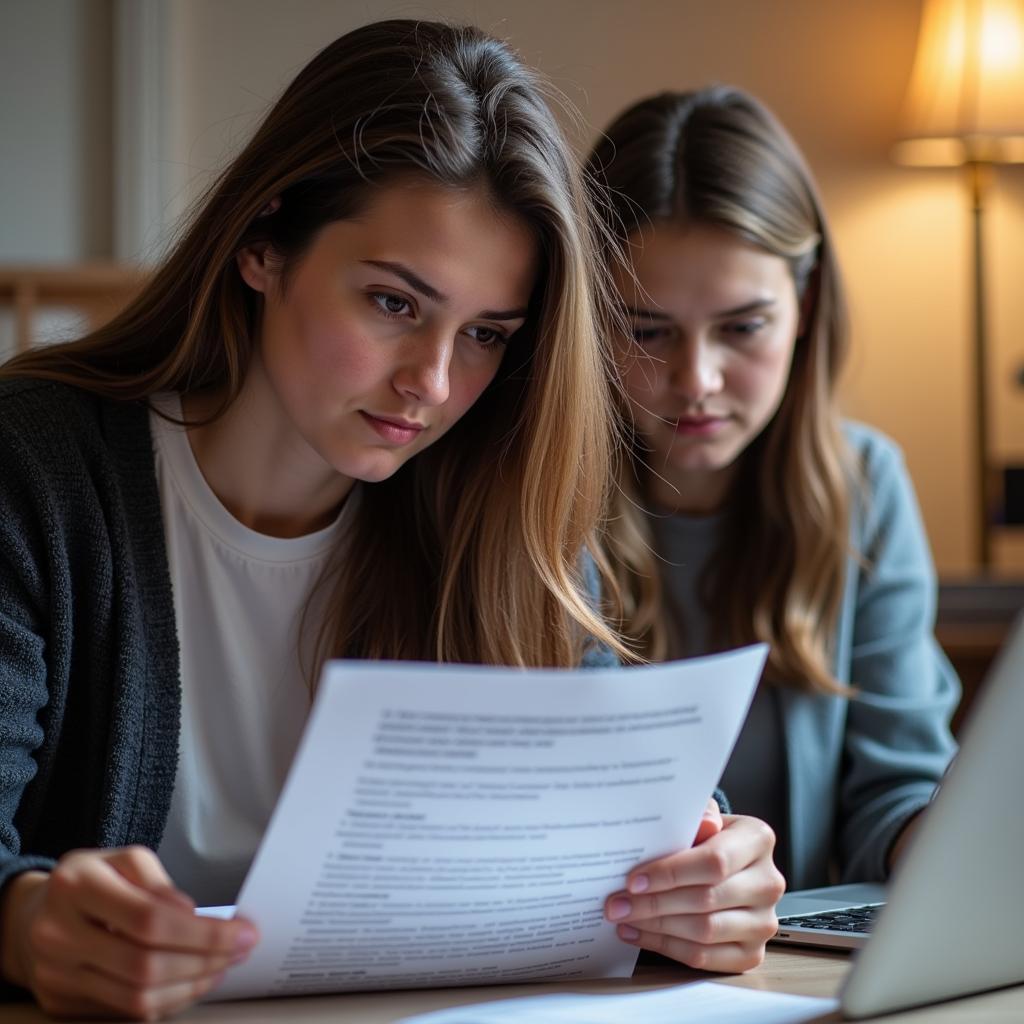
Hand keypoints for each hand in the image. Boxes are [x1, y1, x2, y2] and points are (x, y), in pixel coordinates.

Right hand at [0, 846, 258, 1019]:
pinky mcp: (61, 1002)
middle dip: (205, 961)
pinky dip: (167, 999)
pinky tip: (192, 981)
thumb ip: (160, 884)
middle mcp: (58, 933)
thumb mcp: (123, 861)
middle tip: (241, 950)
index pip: (149, 919)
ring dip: (191, 985)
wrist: (32, 916)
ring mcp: (56, 974)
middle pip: (145, 965)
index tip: (243, 931)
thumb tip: (193, 917)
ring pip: (136, 997)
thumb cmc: (90, 882)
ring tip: (223, 966)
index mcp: (77, 885)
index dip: (203, 932)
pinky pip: (123, 1012)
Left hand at [604, 806, 784, 972]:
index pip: (715, 861)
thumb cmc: (706, 838)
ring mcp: (763, 922)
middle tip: (617, 904)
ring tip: (624, 917)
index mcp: (758, 840)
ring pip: (704, 931)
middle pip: (706, 899)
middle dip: (654, 903)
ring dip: (656, 927)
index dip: (670, 873)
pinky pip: (705, 957)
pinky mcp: (752, 953)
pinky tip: (640, 933)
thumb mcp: (700, 817)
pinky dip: (666, 947)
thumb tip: (703, 824)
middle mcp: (768, 882)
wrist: (726, 864)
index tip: (633, 880)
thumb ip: (697, 817)